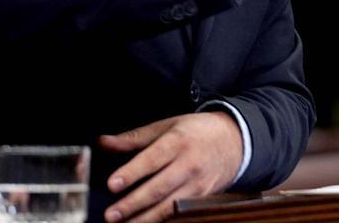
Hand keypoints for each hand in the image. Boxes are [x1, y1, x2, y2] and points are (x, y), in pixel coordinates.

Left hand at [99, 112, 242, 221]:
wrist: (235, 141)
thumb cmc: (196, 131)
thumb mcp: (167, 126)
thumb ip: (134, 138)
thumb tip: (104, 142)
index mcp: (178, 141)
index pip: (152, 159)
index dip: (132, 173)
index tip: (112, 184)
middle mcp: (189, 164)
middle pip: (158, 188)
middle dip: (133, 204)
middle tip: (111, 215)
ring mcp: (197, 185)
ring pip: (168, 207)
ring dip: (144, 219)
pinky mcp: (202, 199)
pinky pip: (179, 214)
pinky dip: (162, 221)